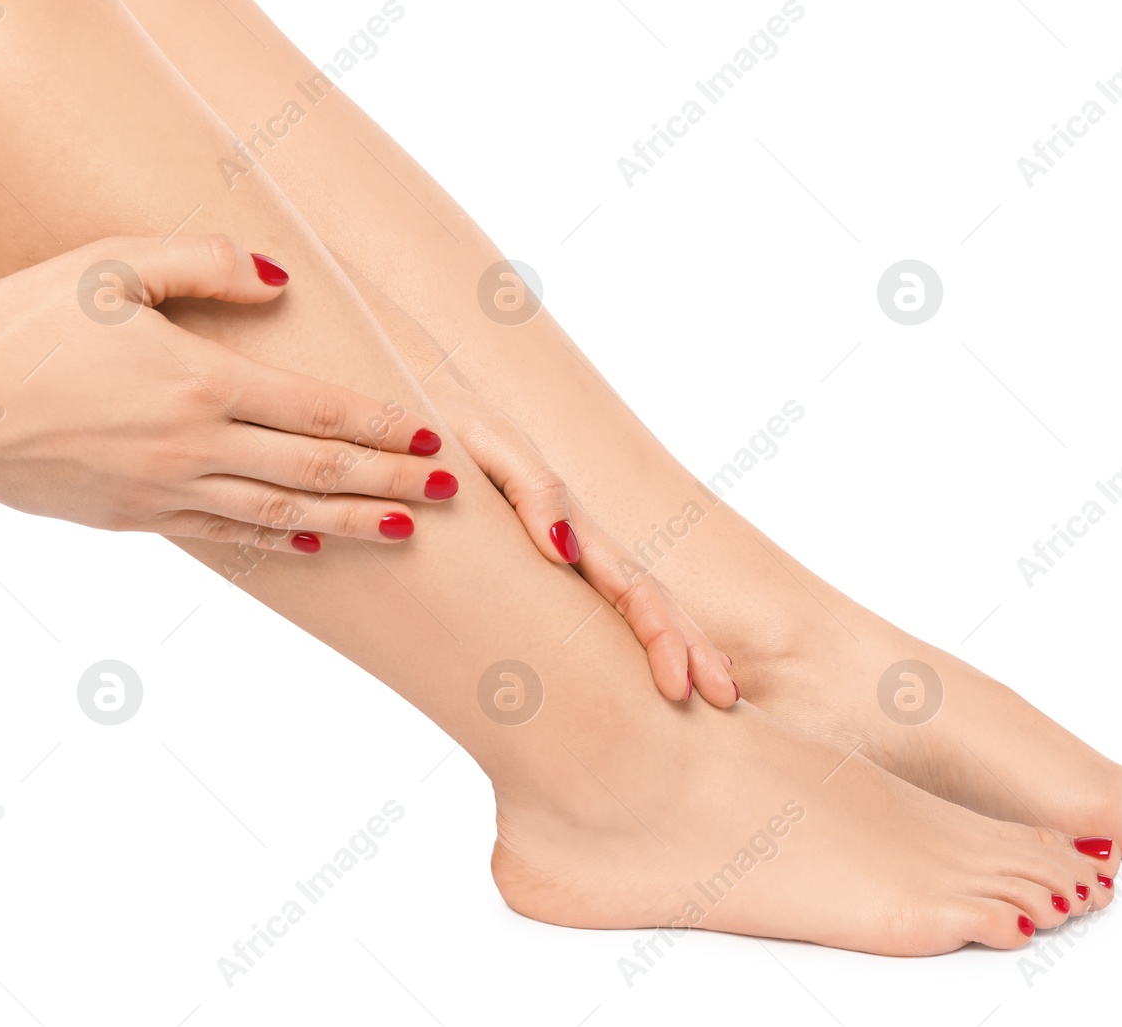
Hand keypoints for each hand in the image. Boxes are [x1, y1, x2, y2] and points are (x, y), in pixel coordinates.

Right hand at [0, 235, 452, 550]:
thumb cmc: (21, 325)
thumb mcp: (109, 266)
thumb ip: (203, 262)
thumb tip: (281, 280)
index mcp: (200, 382)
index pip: (318, 409)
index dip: (382, 425)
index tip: (431, 435)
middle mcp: (196, 446)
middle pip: (317, 470)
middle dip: (390, 480)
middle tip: (450, 491)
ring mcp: (168, 491)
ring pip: (282, 514)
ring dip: (352, 523)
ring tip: (409, 528)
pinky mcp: (137, 519)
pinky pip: (226, 534)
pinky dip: (278, 541)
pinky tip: (313, 543)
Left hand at [433, 366, 739, 707]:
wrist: (397, 419)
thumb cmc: (436, 431)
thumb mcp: (483, 442)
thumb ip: (530, 487)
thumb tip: (565, 550)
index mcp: (566, 521)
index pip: (631, 585)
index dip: (662, 635)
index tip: (681, 686)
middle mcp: (572, 542)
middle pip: (646, 599)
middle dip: (689, 648)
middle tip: (724, 702)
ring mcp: (557, 553)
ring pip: (627, 605)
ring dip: (674, 645)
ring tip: (709, 693)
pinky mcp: (528, 562)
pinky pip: (586, 608)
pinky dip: (627, 640)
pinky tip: (645, 669)